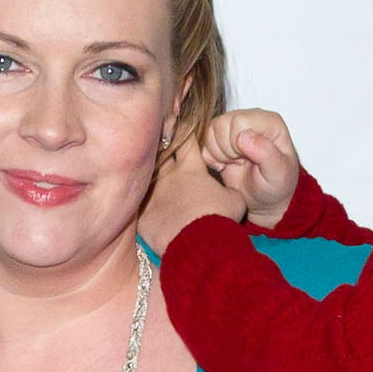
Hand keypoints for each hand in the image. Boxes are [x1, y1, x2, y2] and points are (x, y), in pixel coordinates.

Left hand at [140, 133, 247, 255]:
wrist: (199, 246)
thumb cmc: (219, 220)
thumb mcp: (235, 201)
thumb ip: (228, 190)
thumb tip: (227, 193)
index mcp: (191, 169)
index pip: (186, 141)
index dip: (183, 132)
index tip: (179, 126)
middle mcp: (168, 177)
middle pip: (160, 154)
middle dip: (160, 147)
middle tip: (156, 142)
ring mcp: (153, 196)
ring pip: (146, 178)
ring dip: (148, 176)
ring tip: (146, 175)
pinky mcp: (143, 217)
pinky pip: (139, 206)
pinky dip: (143, 205)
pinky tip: (137, 205)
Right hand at [201, 109, 300, 228]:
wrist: (266, 199)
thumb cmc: (277, 186)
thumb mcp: (278, 173)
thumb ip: (265, 153)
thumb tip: (243, 136)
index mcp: (269, 121)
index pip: (239, 121)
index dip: (237, 144)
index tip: (249, 160)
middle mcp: (250, 118)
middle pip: (221, 124)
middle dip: (227, 150)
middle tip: (241, 163)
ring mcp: (234, 126)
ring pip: (210, 131)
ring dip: (218, 154)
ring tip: (235, 164)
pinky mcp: (221, 137)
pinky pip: (203, 142)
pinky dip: (210, 158)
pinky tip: (225, 166)